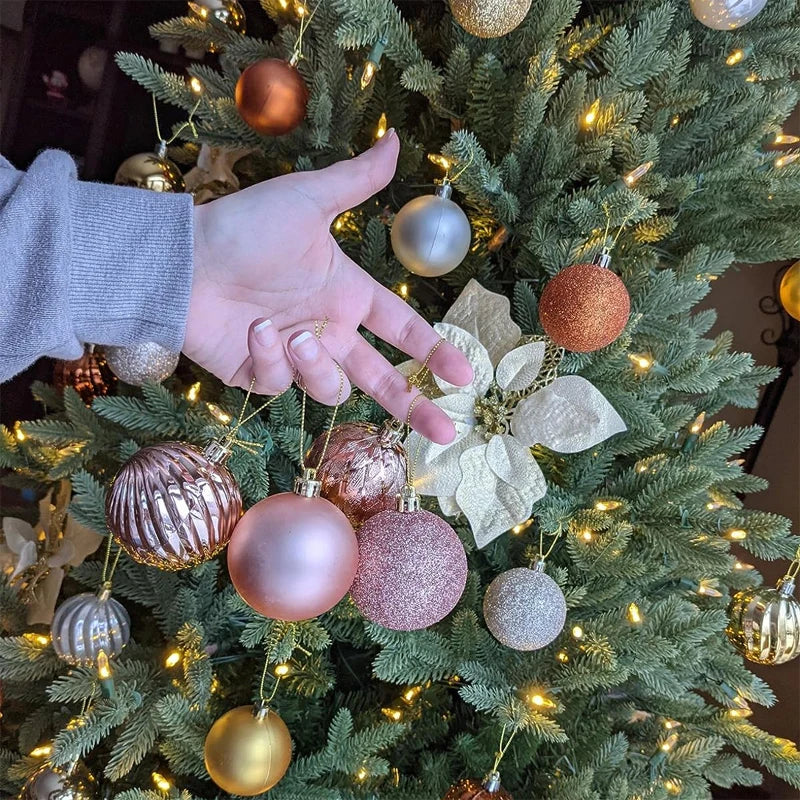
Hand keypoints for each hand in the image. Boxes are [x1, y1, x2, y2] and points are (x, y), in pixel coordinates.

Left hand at [187, 130, 471, 444]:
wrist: (182, 258)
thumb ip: (356, 180)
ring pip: (331, 388)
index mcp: (347, 295)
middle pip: (381, 379)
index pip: (402, 329)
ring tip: (295, 336)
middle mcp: (328, 330)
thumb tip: (394, 140)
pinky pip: (281, 383)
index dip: (434, 351)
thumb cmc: (244, 227)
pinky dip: (270, 358)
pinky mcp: (260, 375)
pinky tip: (252, 329)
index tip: (464, 375)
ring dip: (318, 367)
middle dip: (413, 405)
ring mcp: (294, 356)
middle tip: (445, 432)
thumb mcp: (307, 199)